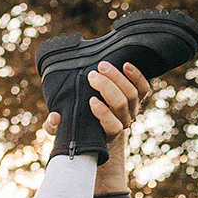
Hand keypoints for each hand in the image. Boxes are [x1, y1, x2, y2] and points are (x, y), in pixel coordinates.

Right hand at [42, 60, 153, 190]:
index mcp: (108, 132)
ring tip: (102, 66)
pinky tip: (125, 65)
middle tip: (92, 75)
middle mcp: (123, 120)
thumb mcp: (64, 126)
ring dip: (117, 77)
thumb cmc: (79, 121)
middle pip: (121, 104)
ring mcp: (133, 108)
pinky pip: (143, 87)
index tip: (91, 100)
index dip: (104, 114)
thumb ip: (54, 126)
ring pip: (132, 93)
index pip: (113, 126)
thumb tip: (55, 117)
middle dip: (107, 88)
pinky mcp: (139, 96)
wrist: (97, 116)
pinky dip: (136, 76)